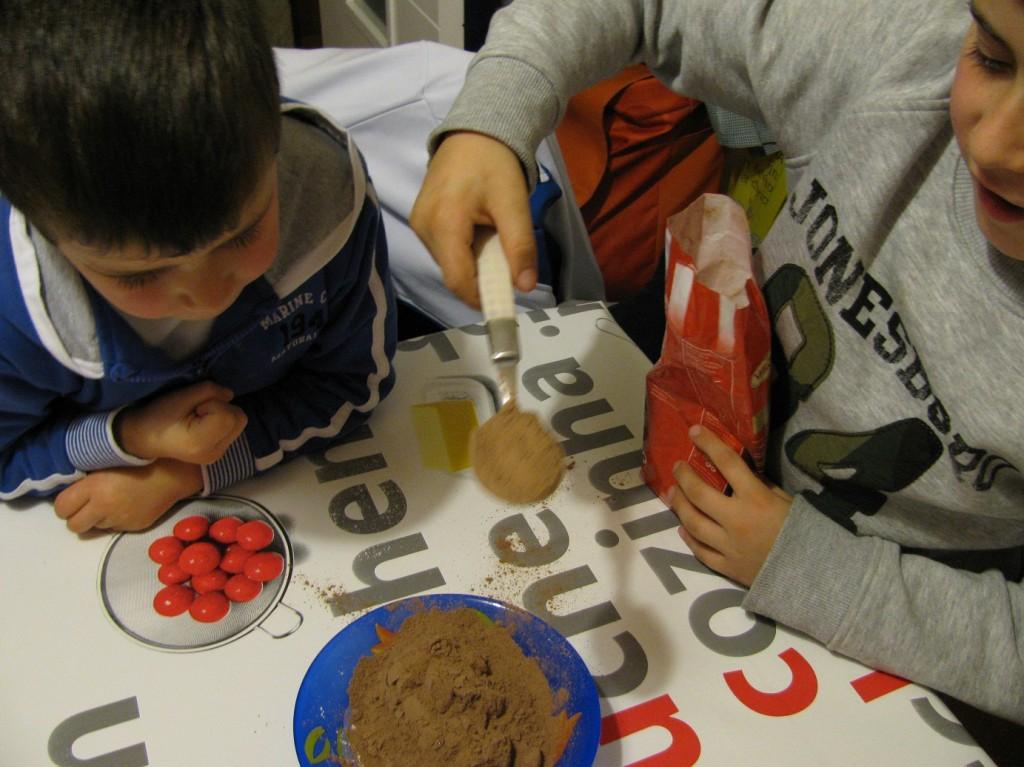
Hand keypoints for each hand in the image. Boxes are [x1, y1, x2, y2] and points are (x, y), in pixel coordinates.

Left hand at [53, 459, 202, 532]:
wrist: (173, 471)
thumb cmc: (139, 460)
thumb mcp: (106, 463)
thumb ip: (86, 479)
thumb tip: (70, 490)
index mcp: (94, 488)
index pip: (61, 508)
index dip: (65, 504)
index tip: (73, 498)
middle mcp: (104, 507)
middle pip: (74, 525)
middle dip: (77, 517)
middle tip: (87, 506)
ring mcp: (119, 520)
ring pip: (94, 528)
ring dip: (98, 518)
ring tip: (111, 502)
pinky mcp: (134, 527)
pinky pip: (115, 528)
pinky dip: (116, 520)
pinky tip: (127, 506)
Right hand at [115, 381, 246, 463]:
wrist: (143, 437)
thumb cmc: (159, 415)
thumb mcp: (181, 396)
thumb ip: (210, 391)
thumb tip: (230, 395)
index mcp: (203, 442)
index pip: (230, 415)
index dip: (214, 404)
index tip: (195, 408)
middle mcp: (215, 453)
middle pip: (239, 419)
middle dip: (222, 408)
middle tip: (198, 410)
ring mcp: (218, 455)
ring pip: (238, 423)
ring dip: (223, 414)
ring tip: (200, 417)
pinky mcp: (218, 453)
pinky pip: (232, 430)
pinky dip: (222, 422)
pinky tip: (203, 425)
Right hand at [410, 131, 535, 306]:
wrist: (474, 131)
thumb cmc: (495, 164)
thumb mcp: (514, 204)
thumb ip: (520, 247)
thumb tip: (526, 286)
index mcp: (444, 223)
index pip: (457, 279)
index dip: (480, 297)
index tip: (504, 303)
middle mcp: (423, 227)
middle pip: (453, 273)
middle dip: (480, 277)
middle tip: (506, 262)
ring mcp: (418, 224)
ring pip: (448, 263)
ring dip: (472, 263)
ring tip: (492, 239)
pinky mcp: (420, 220)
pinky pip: (443, 249)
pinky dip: (463, 251)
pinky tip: (479, 232)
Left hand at [667, 425, 792, 586]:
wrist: (814, 576)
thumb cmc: (805, 533)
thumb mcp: (788, 502)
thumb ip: (763, 487)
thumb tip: (741, 474)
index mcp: (756, 499)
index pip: (727, 463)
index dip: (709, 443)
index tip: (694, 431)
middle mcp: (737, 520)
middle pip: (699, 493)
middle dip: (683, 476)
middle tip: (676, 466)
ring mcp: (728, 545)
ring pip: (692, 523)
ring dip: (678, 505)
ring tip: (671, 493)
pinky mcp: (726, 567)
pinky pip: (700, 551)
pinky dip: (688, 539)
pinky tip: (683, 529)